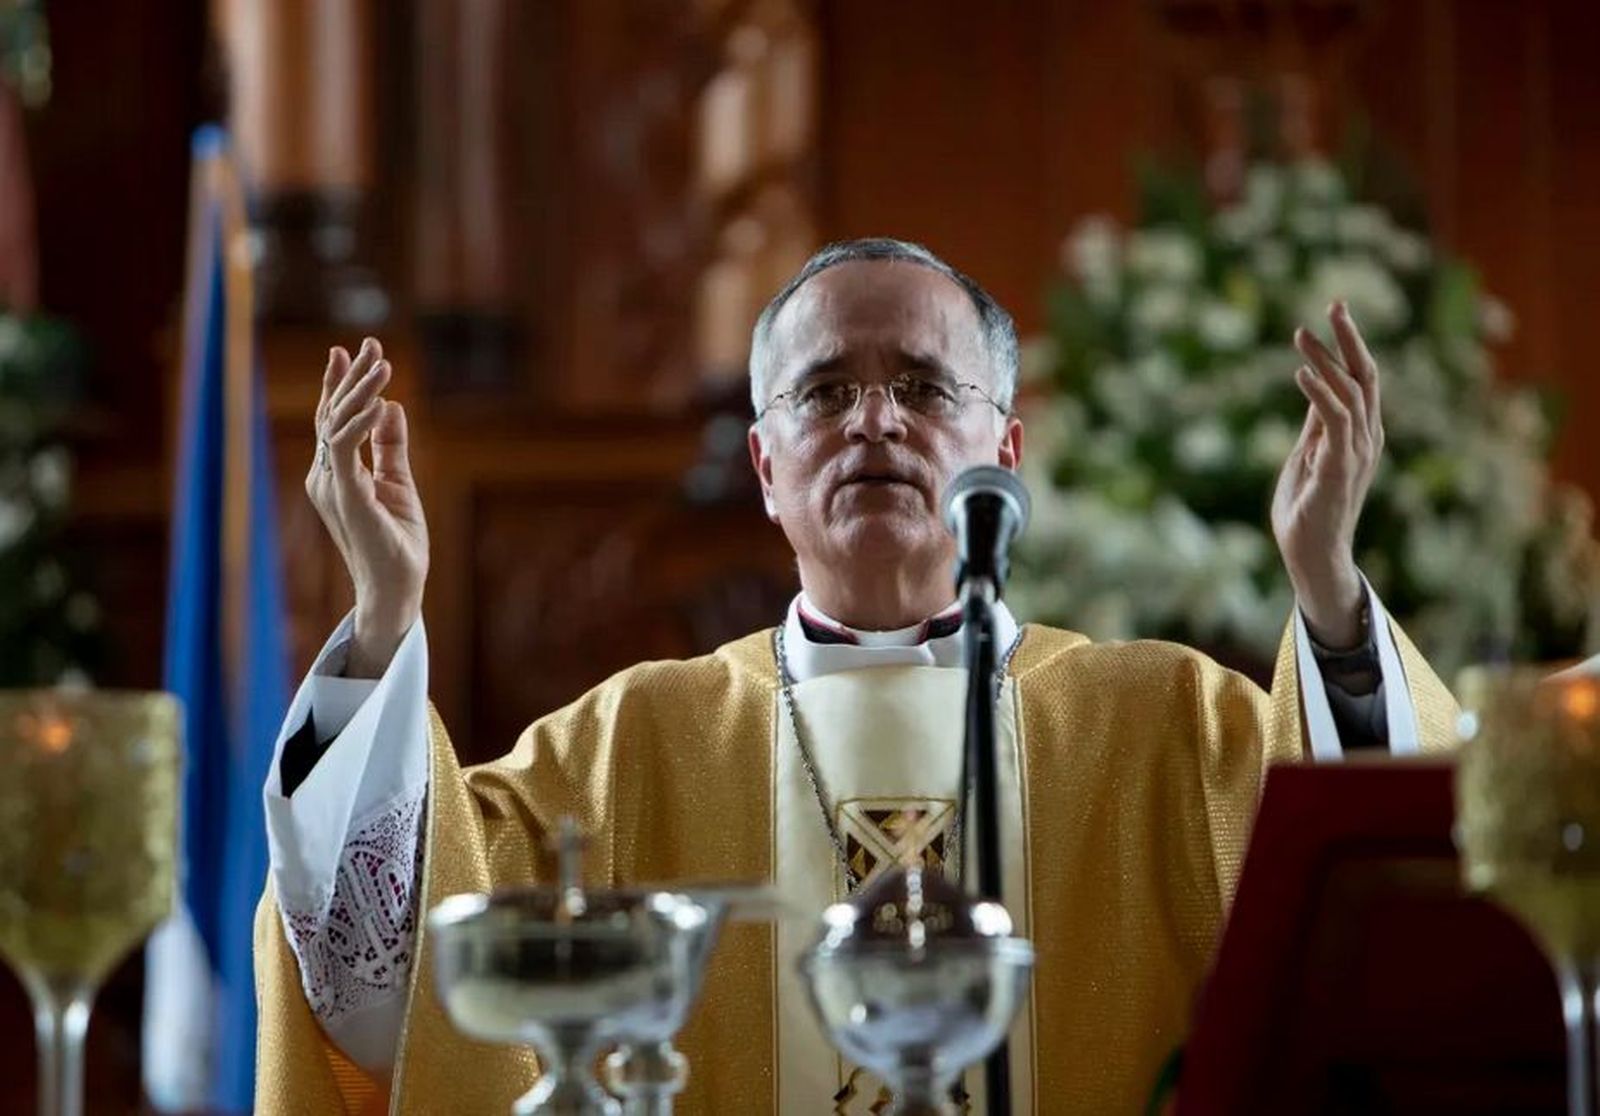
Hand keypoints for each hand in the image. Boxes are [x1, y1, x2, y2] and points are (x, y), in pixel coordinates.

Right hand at [305, 338, 429, 676]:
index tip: (352, 350)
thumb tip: (392, 407)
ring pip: (337, 424)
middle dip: (351, 376)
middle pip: (334, 414)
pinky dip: (359, 421)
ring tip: (381, 361)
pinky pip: (346, 448)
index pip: (335, 420)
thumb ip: (391, 446)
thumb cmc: (397, 542)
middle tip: (370, 343)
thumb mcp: (399, 483)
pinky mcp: (346, 495)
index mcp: (337, 473)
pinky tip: (379, 400)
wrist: (397, 586)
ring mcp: (331, 485)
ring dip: (359, 390)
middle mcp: (325, 476)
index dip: (341, 383)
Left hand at [1271, 302, 1382, 649]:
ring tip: (1300, 335)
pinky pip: (1335, 422)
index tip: (1334, 311)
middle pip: (1366, 376)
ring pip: (1351, 393)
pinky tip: (1300, 374)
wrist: (1311, 555)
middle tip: (1334, 303)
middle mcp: (1365, 439)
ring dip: (1325, 361)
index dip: (1350, 344)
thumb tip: (1313, 388)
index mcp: (1360, 434)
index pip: (1362, 378)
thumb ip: (1315, 425)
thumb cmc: (1306, 510)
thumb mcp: (1307, 456)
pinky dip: (1320, 394)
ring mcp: (1356, 454)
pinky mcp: (1339, 468)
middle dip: (1350, 338)